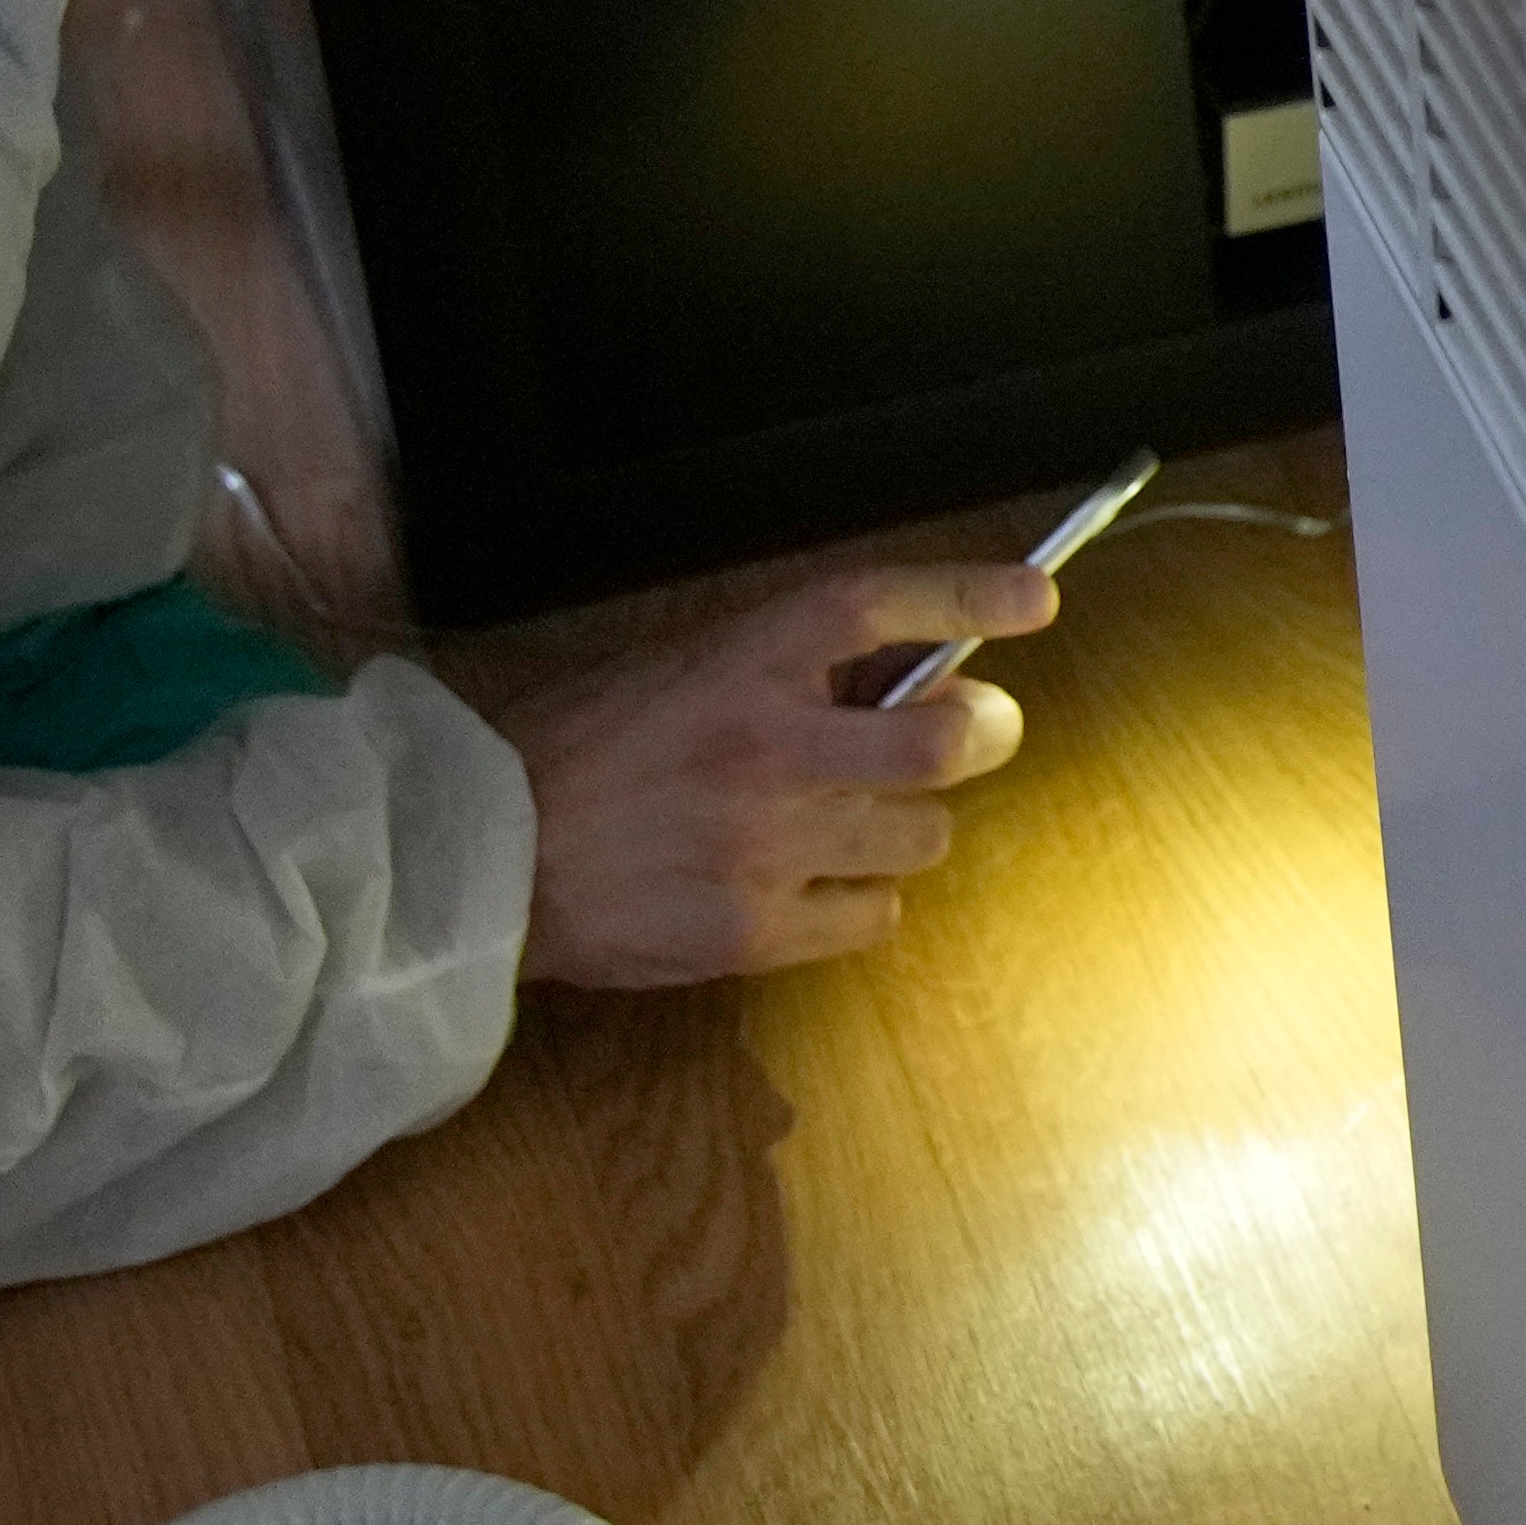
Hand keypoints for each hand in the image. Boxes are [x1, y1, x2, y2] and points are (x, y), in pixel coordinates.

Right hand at [497, 558, 1062, 986]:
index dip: (968, 594)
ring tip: (846, 820)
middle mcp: (766, 746)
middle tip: (970, 732)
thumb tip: (914, 671)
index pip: (879, 606)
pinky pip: (877, 917)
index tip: (1038, 596)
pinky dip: (860, 901)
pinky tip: (807, 885)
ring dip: (905, 825)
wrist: (487, 858)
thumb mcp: (684, 667)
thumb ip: (790, 668)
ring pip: (924, 835)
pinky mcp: (756, 931)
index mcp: (741, 660)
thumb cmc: (586, 748)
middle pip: (947, 740)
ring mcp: (766, 845)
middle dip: (981, 734)